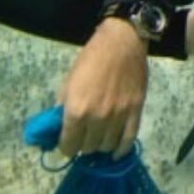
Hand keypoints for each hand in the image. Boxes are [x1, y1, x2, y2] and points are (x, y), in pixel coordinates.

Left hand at [57, 18, 147, 159]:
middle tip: (84, 137)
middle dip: (83, 145)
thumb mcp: (68, 82)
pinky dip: (121, 149)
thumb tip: (58, 128)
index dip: (66, 147)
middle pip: (88, 148)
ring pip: (107, 146)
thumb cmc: (91, 58)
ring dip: (100, 145)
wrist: (122, 42)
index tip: (67, 143)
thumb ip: (62, 108)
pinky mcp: (136, 111)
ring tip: (99, 138)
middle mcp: (97, 117)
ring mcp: (119, 115)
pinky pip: (129, 139)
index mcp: (76, 110)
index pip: (68, 146)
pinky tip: (116, 152)